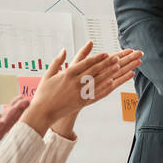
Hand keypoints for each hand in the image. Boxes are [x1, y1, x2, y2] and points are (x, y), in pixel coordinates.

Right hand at [24, 42, 142, 133]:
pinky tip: (112, 82)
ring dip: (109, 73)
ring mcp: (79, 92)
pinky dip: (105, 86)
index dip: (97, 58)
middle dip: (106, 63)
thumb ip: (57, 61)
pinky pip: (96, 93)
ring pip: (97, 80)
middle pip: (94, 70)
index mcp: (67, 74)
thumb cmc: (43, 93)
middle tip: (117, 58)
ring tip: (118, 67)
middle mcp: (75, 82)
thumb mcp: (48, 75)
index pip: (85, 63)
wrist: (43, 112)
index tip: (106, 54)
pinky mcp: (82, 102)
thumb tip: (63, 50)